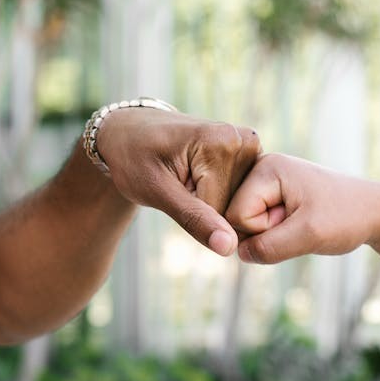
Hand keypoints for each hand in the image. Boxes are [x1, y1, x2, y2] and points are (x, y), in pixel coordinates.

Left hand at [96, 108, 261, 256]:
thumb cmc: (135, 159)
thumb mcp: (156, 192)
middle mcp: (245, 141)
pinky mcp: (249, 157)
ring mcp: (250, 148)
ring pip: (238, 206)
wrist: (129, 133)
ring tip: (186, 179)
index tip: (172, 187)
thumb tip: (229, 247)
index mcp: (225, 142)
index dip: (194, 212)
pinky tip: (199, 180)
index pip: (225, 210)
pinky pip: (238, 198)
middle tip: (177, 182)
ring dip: (210, 204)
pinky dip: (217, 198)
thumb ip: (194, 219)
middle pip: (236, 208)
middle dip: (204, 207)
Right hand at [225, 153, 379, 263]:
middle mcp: (261, 170)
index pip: (237, 215)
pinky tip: (297, 224)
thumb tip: (240, 254)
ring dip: (273, 235)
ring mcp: (265, 183)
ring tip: (302, 222)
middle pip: (237, 219)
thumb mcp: (309, 235)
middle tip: (301, 222)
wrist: (373, 211)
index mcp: (267, 168)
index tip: (298, 220)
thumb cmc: (346, 217)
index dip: (265, 230)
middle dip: (267, 232)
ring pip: (246, 226)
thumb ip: (269, 247)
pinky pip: (257, 226)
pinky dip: (277, 234)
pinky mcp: (271, 196)